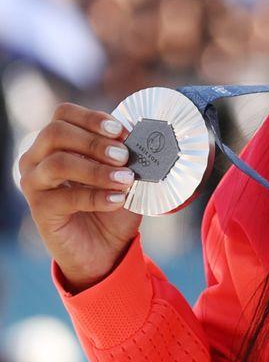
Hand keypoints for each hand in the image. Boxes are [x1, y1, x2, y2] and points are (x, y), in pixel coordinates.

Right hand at [17, 105, 142, 290]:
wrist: (105, 248)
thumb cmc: (112, 205)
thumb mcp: (124, 176)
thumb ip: (126, 157)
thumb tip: (140, 138)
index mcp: (56, 143)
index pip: (63, 113)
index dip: (93, 118)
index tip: (122, 131)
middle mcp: (37, 158)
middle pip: (56, 132)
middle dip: (95, 141)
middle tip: (124, 156)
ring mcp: (34, 183)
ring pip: (58, 162)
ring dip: (97, 169)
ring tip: (126, 180)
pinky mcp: (39, 209)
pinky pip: (65, 197)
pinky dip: (96, 197)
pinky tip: (118, 200)